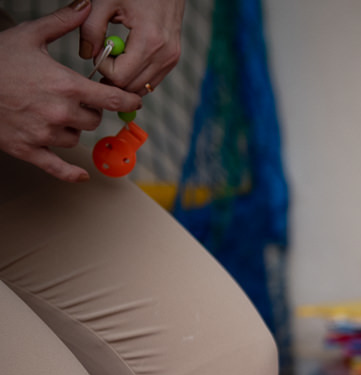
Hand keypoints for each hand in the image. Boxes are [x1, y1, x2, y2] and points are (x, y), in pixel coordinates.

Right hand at [0, 0, 141, 180]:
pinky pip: (58, 167)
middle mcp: (60, 112)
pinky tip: (82, 176)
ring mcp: (45, 133)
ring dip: (71, 129)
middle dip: (90, 111)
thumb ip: (61, 23)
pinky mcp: (29, 149)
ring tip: (52, 114)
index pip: (113, 99)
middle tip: (75, 102)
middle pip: (95, 120)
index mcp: (66, 86)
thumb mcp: (29, 36)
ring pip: (76, 138)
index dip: (129, 100)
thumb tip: (84, 7)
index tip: (135, 101)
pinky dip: (71, 173)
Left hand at [81, 0, 184, 93]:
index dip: (102, 66)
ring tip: (115, 56)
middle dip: (112, 76)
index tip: (98, 48)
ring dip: (125, 78)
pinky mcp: (173, 59)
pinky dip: (137, 75)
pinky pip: (152, 80)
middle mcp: (165, 54)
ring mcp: (172, 58)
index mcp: (150, 41)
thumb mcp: (105, 2)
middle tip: (103, 56)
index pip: (119, 76)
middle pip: (131, 87)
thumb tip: (86, 55)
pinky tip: (128, 58)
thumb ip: (90, 29)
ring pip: (143, 88)